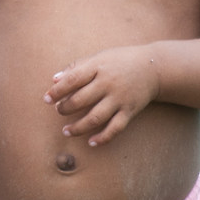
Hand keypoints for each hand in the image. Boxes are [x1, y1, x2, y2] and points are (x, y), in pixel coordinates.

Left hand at [45, 47, 161, 145]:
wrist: (153, 67)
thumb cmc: (119, 61)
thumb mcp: (98, 57)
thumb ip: (77, 67)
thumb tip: (54, 80)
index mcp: (98, 67)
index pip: (72, 80)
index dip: (57, 91)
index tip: (46, 99)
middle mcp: (108, 83)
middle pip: (81, 100)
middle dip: (65, 109)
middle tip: (58, 111)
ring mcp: (120, 98)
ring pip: (95, 117)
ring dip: (78, 127)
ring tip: (66, 131)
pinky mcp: (130, 111)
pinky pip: (115, 128)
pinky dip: (102, 138)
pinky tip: (91, 142)